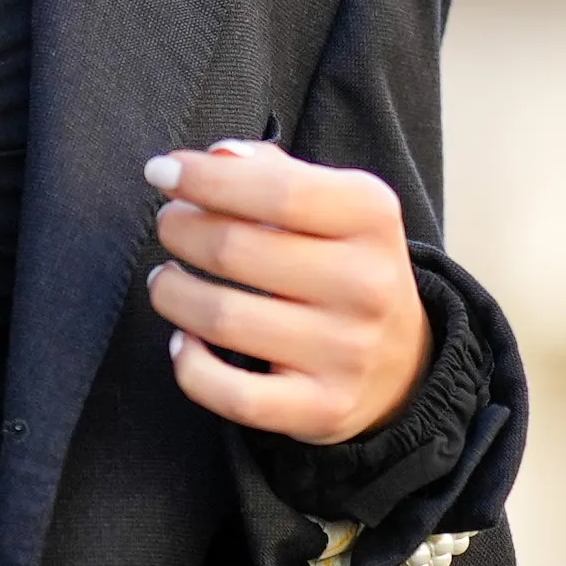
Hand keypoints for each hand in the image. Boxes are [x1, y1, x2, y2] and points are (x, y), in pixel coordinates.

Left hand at [143, 141, 433, 443]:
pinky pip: (230, 393)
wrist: (403, 362)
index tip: (161, 172)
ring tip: (165, 279)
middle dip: (180, 231)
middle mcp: (365, 284)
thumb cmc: (345, 265)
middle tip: (169, 227)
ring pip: (221, 318)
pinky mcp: (322, 408)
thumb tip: (216, 157)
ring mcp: (346, 351)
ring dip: (171, 292)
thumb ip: (274, 172)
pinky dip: (190, 364)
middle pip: (235, 251)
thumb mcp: (334, 204)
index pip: (276, 190)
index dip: (205, 179)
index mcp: (371, 217)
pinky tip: (184, 340)